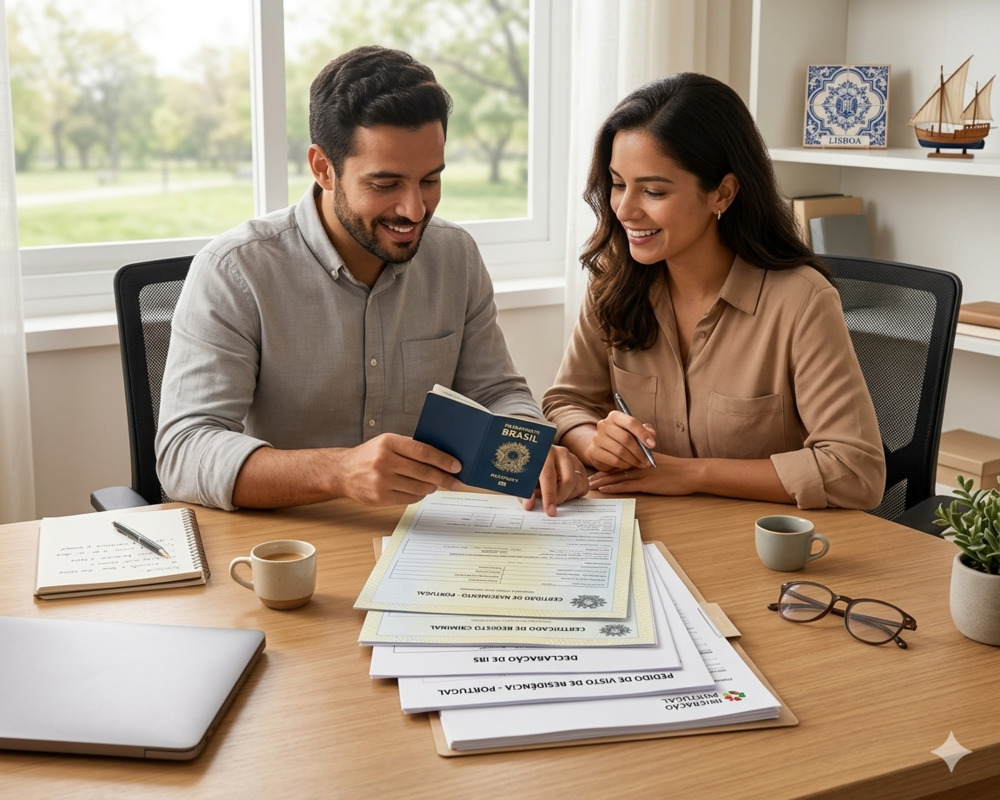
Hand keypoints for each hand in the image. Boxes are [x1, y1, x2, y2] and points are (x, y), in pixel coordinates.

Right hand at [330, 433, 462, 506]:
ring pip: (418, 487)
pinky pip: (409, 499)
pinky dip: (420, 495)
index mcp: (388, 443)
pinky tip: (422, 491)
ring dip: (432, 487)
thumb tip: (441, 455)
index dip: (443, 459)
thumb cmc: (370, 455)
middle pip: (423, 472)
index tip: (456, 466)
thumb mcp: (387, 442)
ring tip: (437, 484)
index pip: (423, 451)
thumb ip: (410, 447)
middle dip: (444, 477)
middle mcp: (384, 461)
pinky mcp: (380, 498)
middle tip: (456, 481)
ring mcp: (381, 481)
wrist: (343, 472)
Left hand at [521, 445, 588, 515]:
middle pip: (569, 480)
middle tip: (550, 507)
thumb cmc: (529, 468)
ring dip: (565, 496)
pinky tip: (561, 491)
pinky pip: (583, 485)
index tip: (550, 511)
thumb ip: (525, 492)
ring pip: (577, 484)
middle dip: (560, 498)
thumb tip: (529, 505)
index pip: (549, 476)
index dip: (549, 496)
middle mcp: (561, 454)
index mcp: (544, 453)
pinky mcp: (580, 467)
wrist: (536, 456)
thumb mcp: (523, 479)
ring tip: (552, 495)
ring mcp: (573, 459)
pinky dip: (573, 493)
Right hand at [586, 410, 656, 472]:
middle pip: (626, 438)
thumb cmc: (622, 438)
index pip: (631, 422)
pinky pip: (614, 460)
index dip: (643, 434)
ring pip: (620, 451)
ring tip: (641, 464)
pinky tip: (629, 465)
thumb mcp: (635, 432)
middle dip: (640, 452)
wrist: (601, 447)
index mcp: (614, 416)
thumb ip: (646, 431)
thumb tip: (652, 435)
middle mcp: (603, 424)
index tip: (653, 445)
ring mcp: (597, 438)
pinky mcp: (594, 452)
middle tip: (649, 460)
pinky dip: (625, 465)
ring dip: (634, 460)